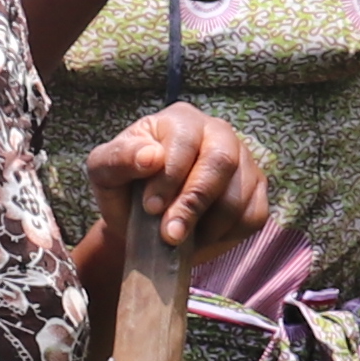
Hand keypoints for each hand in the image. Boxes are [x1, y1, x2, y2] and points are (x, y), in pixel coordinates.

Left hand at [85, 107, 273, 260]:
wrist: (141, 223)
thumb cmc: (124, 189)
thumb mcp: (104, 172)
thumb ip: (118, 159)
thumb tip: (151, 155)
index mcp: (181, 120)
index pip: (185, 141)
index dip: (170, 177)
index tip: (150, 208)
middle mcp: (218, 133)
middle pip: (222, 162)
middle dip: (193, 203)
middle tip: (170, 235)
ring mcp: (243, 162)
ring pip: (238, 195)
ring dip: (206, 226)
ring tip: (179, 240)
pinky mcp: (256, 192)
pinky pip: (253, 215)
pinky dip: (226, 235)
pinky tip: (200, 238)